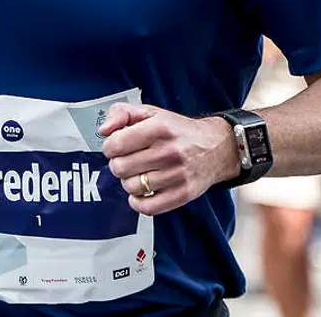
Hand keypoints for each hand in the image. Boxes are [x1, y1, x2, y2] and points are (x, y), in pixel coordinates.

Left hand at [99, 104, 238, 215]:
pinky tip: (142, 192)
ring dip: (129, 182)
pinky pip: (147, 208)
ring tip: (138, 173)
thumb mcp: (151, 112)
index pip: (116, 144)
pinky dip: (138, 202)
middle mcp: (169, 151)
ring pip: (131, 187)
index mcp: (159, 128)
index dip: (109, 147)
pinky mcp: (183, 194)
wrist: (216, 147)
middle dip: (118, 164)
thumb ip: (122, 113)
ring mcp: (177, 175)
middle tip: (127, 160)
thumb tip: (103, 130)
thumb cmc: (179, 131)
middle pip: (120, 168)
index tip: (116, 147)